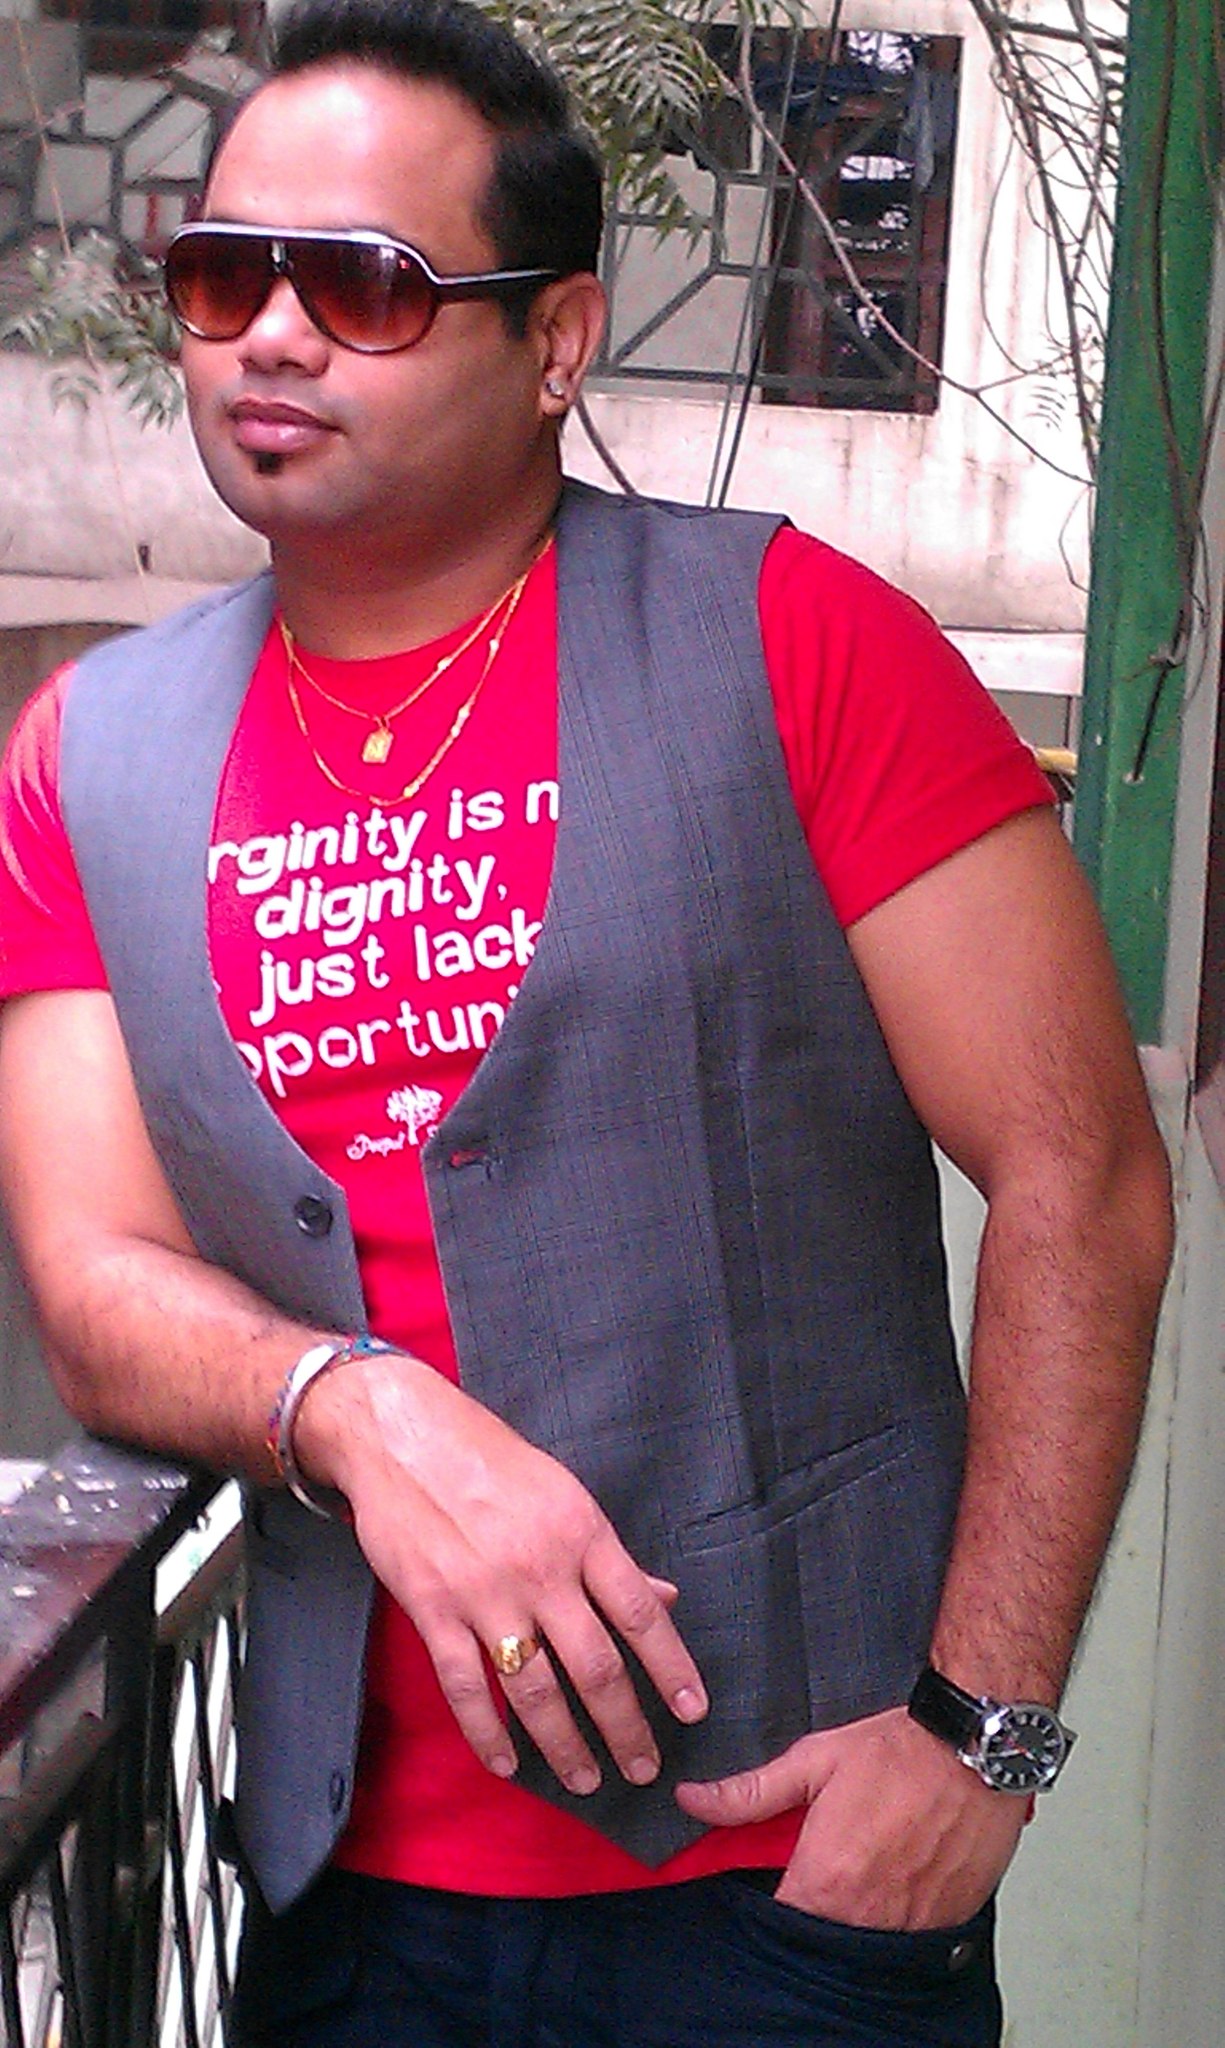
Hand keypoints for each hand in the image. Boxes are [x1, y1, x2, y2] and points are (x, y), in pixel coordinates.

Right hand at [297, 1348, 707, 1795]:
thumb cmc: (489, 1459)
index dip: (671, 1668)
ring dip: (565, 1745)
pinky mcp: (433, 1611)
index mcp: (581, 1533)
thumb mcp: (564, 1492)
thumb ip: (608, 1555)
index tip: (692, 1711)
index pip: (640, 1613)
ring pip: (534, 1690)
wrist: (402, 1435)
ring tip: (586, 1779)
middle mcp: (540, 1569)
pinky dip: (487, 1734)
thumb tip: (663, 1598)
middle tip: (643, 1767)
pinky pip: (466, 1688)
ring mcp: (484, 1595)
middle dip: (625, 1727)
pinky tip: (508, 1763)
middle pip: (595, 1667)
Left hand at [676, 1706, 1027, 1930]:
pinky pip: (913, 1934)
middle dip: (820, 1902)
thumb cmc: (899, 1751)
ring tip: (872, 1859)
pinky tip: (906, 1868)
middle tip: (835, 1859)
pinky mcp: (948, 1921)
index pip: (779, 1922)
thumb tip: (694, 1801)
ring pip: (869, 1938)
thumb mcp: (814, 1761)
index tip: (783, 1876)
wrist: (975, 1746)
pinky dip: (904, 1910)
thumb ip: (751, 1792)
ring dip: (863, 1908)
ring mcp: (912, 1924)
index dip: (776, 1901)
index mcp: (826, 1879)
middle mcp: (867, 1914)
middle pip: (824, 1933)